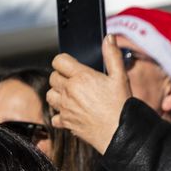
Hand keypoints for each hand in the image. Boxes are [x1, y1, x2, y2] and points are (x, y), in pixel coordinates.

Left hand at [47, 35, 131, 153]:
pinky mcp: (65, 123)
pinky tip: (72, 113)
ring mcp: (65, 108)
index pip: (58, 60)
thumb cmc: (121, 105)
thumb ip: (112, 55)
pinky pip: (54, 117)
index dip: (63, 62)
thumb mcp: (120, 77)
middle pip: (52, 77)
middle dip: (61, 77)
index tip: (71, 66)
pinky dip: (60, 115)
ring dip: (57, 94)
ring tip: (71, 96)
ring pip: (49, 96)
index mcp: (81, 77)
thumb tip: (108, 38)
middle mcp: (69, 91)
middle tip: (75, 82)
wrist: (119, 133)